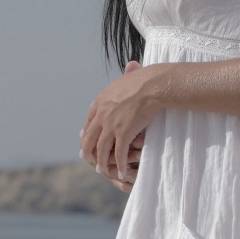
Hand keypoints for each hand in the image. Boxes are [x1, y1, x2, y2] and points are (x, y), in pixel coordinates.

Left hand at [80, 62, 160, 180]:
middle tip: (89, 160)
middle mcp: (101, 114)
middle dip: (88, 151)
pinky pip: (119, 154)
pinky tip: (121, 172)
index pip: (88, 122)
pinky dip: (120, 165)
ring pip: (101, 149)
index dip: (86, 133)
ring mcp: (111, 125)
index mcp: (99, 101)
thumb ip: (126, 76)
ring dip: (102, 162)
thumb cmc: (146, 78)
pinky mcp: (123, 133)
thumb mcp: (129, 75)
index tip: (85, 140)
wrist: (153, 85)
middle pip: (89, 138)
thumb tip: (131, 65)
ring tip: (103, 171)